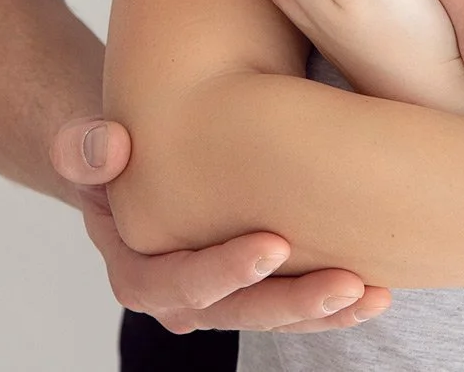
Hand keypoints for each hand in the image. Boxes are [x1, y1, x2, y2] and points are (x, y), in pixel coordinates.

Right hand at [50, 115, 390, 332]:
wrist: (144, 161)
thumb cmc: (119, 150)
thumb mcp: (90, 145)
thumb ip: (85, 148)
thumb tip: (108, 147)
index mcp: (139, 272)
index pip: (177, 284)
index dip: (224, 271)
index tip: (275, 242)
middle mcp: (183, 301)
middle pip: (237, 313)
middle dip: (292, 302)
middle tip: (345, 280)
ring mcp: (225, 300)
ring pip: (275, 318)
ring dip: (324, 311)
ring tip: (372, 292)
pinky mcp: (260, 289)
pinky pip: (297, 307)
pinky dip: (334, 304)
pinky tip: (378, 290)